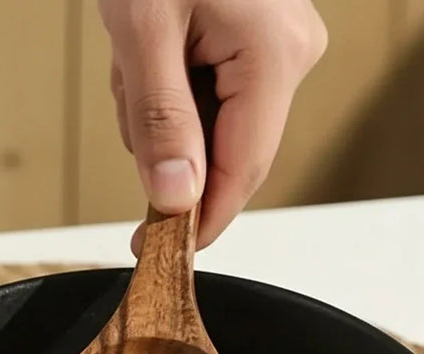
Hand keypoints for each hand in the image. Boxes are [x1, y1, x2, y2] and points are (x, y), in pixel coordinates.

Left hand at [100, 0, 326, 252]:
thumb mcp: (143, 31)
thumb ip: (162, 122)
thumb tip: (176, 199)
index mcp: (274, 56)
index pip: (240, 172)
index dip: (198, 221)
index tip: (157, 252)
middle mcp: (290, 57)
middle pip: (224, 154)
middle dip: (166, 143)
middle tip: (134, 85)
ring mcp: (276, 51)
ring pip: (209, 130)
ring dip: (160, 111)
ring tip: (140, 55)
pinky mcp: (255, 47)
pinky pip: (208, 101)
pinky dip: (168, 90)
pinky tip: (153, 50)